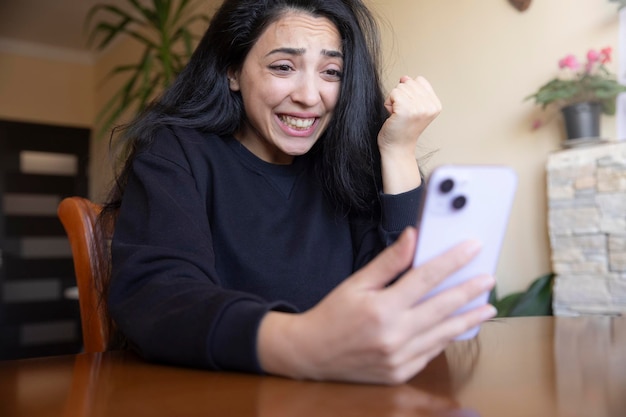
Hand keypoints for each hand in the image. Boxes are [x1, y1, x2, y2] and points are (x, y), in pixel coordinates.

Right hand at [257, 227, 495, 384]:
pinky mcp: (400, 373)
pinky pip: (431, 353)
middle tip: (489, 279)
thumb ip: (388, 262)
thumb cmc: (332, 314)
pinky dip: (446, 338)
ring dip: (468, 319)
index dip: (452, 261)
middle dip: (469, 291)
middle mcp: (394, 335)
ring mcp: (399, 358)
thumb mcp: (356, 283)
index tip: (472, 248)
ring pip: (443, 334)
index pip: (426, 278)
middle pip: (442, 308)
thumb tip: (412, 237)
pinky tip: (457, 328)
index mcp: (382, 308)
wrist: (311, 353)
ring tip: (486, 307)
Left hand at [378, 76, 441, 193]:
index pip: (420, 81)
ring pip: (400, 87)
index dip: (410, 92)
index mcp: (435, 105)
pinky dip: (388, 103)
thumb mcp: (413, 107)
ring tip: (397, 116)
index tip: (409, 110)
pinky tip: (392, 116)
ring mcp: (419, 108)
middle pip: (409, 83)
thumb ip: (411, 90)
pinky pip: (393, 93)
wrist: (397, 148)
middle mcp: (430, 106)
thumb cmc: (402, 129)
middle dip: (400, 96)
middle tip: (402, 114)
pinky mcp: (406, 110)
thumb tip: (404, 77)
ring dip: (393, 101)